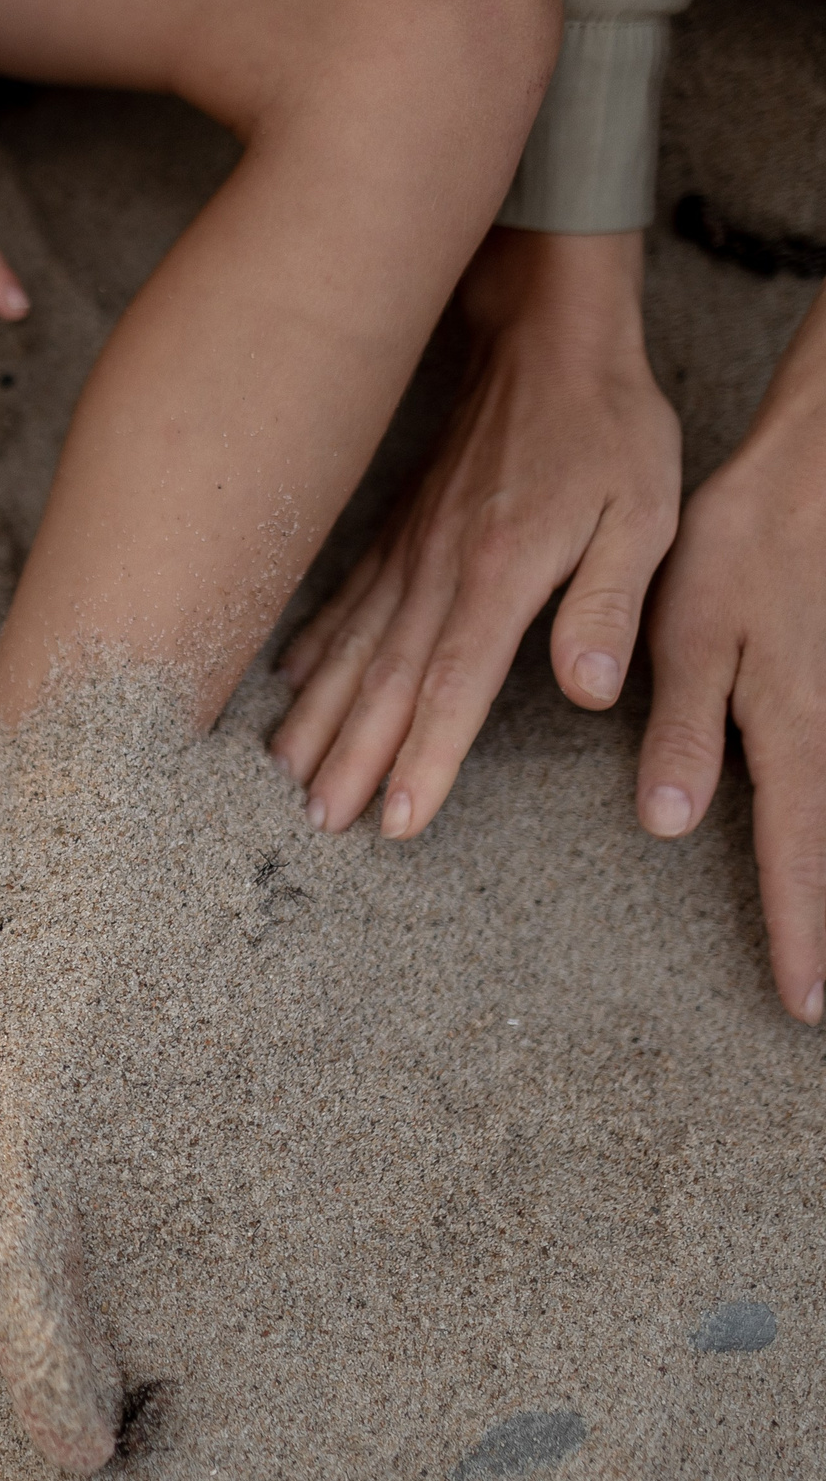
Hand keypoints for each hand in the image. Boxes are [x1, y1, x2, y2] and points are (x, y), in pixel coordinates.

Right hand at [272, 229, 679, 838]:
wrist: (544, 340)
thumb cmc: (607, 430)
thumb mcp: (646, 513)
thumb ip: (611, 604)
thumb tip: (591, 690)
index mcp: (499, 575)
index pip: (453, 684)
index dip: (423, 756)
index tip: (394, 821)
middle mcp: (437, 573)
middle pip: (383, 682)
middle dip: (348, 759)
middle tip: (316, 823)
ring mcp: (406, 555)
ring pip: (348, 651)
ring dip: (314, 718)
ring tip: (282, 777)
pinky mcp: (395, 538)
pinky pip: (339, 605)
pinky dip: (307, 651)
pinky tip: (282, 686)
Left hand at [634, 304, 825, 1025]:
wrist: (819, 473)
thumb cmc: (746, 548)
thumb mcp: (694, 634)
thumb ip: (686, 730)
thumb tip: (670, 824)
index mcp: (792, 726)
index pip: (797, 850)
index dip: (799, 928)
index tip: (803, 1000)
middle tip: (820, 1007)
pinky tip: (818, 852)